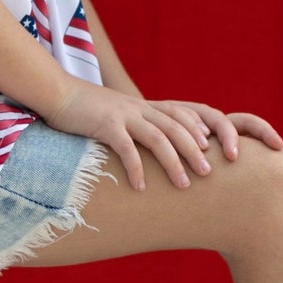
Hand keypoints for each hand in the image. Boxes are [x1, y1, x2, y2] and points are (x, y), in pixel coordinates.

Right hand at [44, 83, 282, 190]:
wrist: (59, 95)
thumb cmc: (93, 112)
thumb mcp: (125, 117)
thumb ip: (146, 128)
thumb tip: (166, 149)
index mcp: (151, 106)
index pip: (191, 113)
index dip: (209, 129)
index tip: (224, 151)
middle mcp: (143, 108)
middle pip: (179, 127)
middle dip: (196, 151)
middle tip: (209, 175)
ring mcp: (125, 114)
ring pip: (158, 137)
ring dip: (173, 162)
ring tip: (184, 186)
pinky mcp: (105, 124)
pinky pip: (126, 147)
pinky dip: (136, 167)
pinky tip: (141, 187)